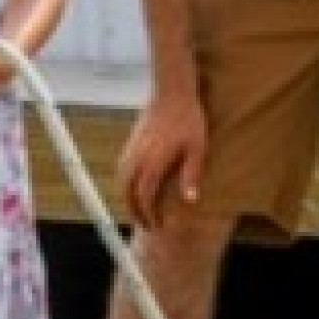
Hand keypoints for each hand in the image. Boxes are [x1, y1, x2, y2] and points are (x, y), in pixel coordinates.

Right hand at [118, 91, 206, 229]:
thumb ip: (191, 175)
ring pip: (121, 182)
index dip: (149, 214)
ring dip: (128, 200)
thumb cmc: (189, 120)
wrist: (172, 93)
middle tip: (148, 225)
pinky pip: (121, 171)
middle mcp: (137, 158)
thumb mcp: (197, 149)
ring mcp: (131, 150)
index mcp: (153, 162)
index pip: (144, 196)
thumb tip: (190, 201)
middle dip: (135, 212)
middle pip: (127, 193)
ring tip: (140, 211)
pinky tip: (136, 189)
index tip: (158, 225)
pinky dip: (125, 186)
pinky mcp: (130, 143)